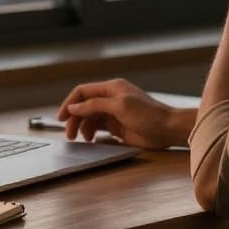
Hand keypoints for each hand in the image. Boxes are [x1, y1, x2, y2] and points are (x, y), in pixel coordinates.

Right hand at [56, 78, 189, 149]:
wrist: (167, 129)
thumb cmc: (147, 114)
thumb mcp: (119, 106)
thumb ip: (95, 105)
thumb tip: (73, 107)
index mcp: (111, 88)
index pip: (83, 92)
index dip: (69, 103)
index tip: (61, 118)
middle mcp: (110, 99)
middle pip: (84, 107)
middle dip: (74, 119)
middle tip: (70, 135)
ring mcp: (114, 113)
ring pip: (90, 118)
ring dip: (82, 128)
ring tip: (84, 139)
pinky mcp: (117, 127)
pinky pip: (98, 128)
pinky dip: (92, 133)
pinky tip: (92, 140)